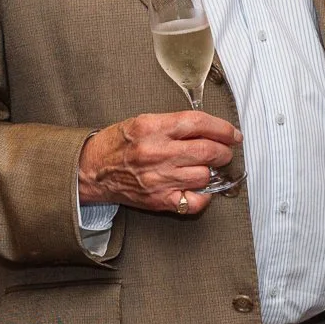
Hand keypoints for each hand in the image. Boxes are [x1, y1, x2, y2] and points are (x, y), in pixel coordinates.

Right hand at [78, 111, 240, 214]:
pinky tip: (198, 188)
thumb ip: (175, 123)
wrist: (92, 170)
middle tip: (225, 151)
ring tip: (205, 167)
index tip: (232, 133)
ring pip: (204, 175)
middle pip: (207, 151)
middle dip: (224, 151)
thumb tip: (211, 128)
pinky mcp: (159, 200)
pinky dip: (203, 196)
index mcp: (152, 128)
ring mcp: (158, 179)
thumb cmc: (118, 145)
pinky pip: (195, 201)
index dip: (222, 128)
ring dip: (211, 171)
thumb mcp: (143, 121)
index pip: (198, 123)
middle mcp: (156, 153)